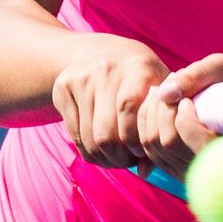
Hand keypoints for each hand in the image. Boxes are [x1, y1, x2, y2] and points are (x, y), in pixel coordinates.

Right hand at [51, 38, 169, 167]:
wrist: (101, 51)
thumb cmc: (141, 78)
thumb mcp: (159, 90)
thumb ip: (160, 125)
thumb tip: (146, 170)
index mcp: (137, 66)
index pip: (129, 108)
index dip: (136, 138)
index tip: (143, 150)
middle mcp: (105, 68)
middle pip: (106, 132)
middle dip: (120, 157)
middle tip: (129, 160)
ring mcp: (80, 77)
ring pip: (89, 139)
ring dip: (105, 158)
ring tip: (117, 157)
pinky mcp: (62, 88)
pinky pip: (75, 136)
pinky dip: (90, 152)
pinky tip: (102, 150)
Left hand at [136, 53, 222, 179]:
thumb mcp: (221, 69)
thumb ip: (196, 77)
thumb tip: (166, 94)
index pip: (201, 145)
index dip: (186, 120)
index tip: (187, 101)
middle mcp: (210, 167)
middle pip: (169, 142)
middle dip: (162, 109)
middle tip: (168, 87)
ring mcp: (190, 170)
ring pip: (154, 145)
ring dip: (151, 112)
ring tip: (161, 90)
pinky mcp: (174, 168)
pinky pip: (149, 148)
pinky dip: (146, 121)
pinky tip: (156, 103)